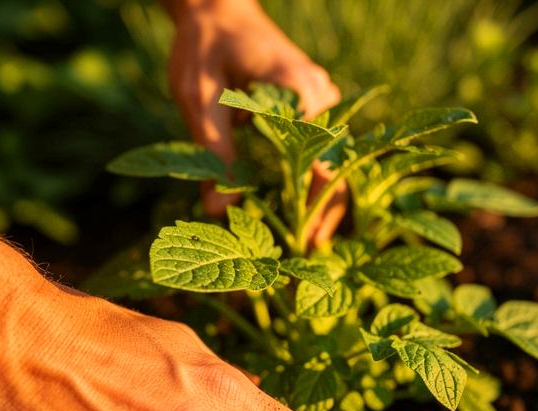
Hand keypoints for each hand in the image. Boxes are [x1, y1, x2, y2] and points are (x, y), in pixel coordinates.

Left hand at [164, 0, 347, 247]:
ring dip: (323, 205)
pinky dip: (316, 184)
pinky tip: (304, 215)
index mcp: (301, 92)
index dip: (317, 209)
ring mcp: (326, 102)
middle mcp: (324, 97)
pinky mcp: (318, 108)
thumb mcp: (199, 99)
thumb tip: (216, 212)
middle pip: (339, 170)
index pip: (324, 162)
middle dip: (325, 217)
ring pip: (337, 164)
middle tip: (307, 259)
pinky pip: (326, 152)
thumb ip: (213, 154)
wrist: (217, 8)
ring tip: (308, 246)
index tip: (304, 246)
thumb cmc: (205, 47)